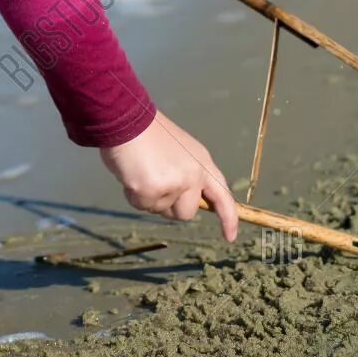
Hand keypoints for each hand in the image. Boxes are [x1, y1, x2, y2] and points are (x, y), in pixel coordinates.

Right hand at [99, 112, 238, 240]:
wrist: (127, 120)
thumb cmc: (149, 134)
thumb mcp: (179, 151)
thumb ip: (187, 174)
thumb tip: (184, 201)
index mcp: (202, 163)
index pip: (221, 195)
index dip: (228, 217)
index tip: (230, 237)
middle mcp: (192, 176)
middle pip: (186, 213)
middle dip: (170, 206)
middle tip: (155, 182)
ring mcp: (173, 184)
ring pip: (161, 210)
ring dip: (149, 197)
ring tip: (142, 170)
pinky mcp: (151, 191)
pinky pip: (141, 205)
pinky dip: (133, 194)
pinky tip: (131, 172)